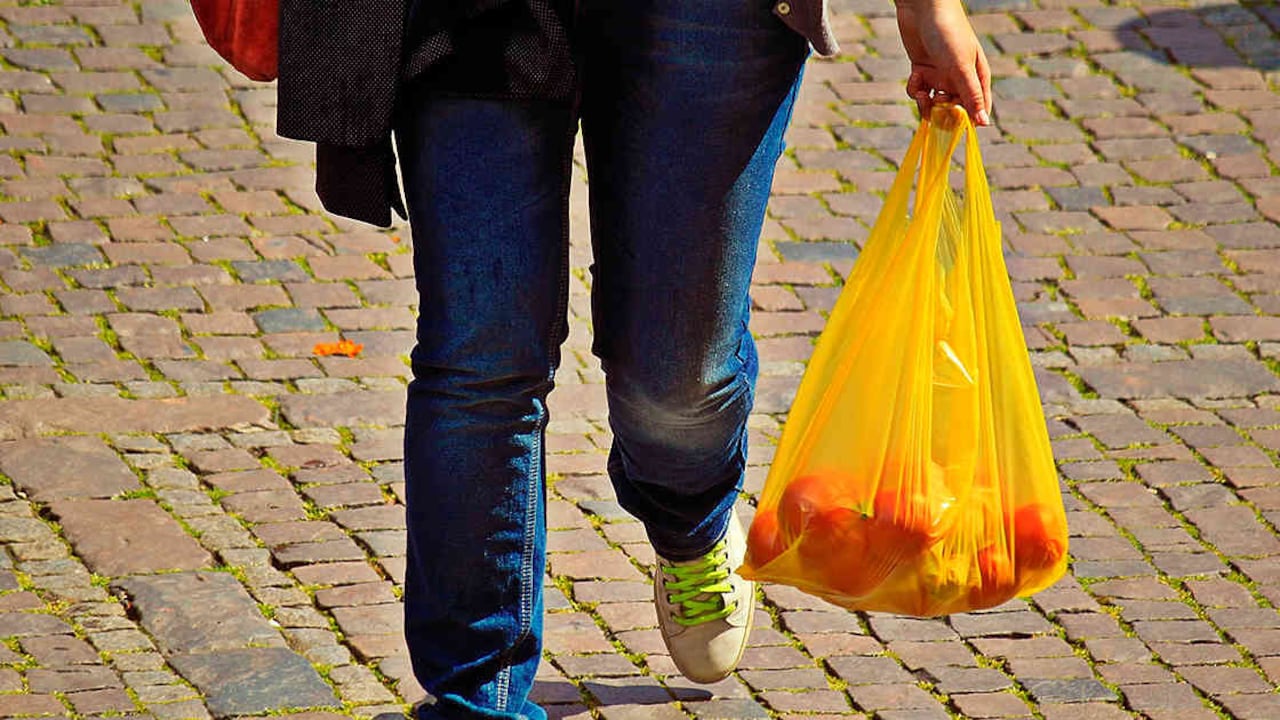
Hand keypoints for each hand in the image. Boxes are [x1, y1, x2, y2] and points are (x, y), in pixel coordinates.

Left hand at [895, 0, 992, 125]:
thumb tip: (983, 123)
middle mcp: (959, 78)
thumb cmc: (949, 32)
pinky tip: (915, 77)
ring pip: (933, 103)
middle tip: (935, 105)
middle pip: (953, 109)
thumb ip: (971, 95)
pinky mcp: (922, 71)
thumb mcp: (961, 66)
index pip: (978, 108)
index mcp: (977, 76)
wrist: (923, 8)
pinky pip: (918, 91)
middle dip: (943, 113)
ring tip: (923, 94)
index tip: (956, 127)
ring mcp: (940, 75)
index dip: (967, 121)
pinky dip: (915, 90)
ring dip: (926, 104)